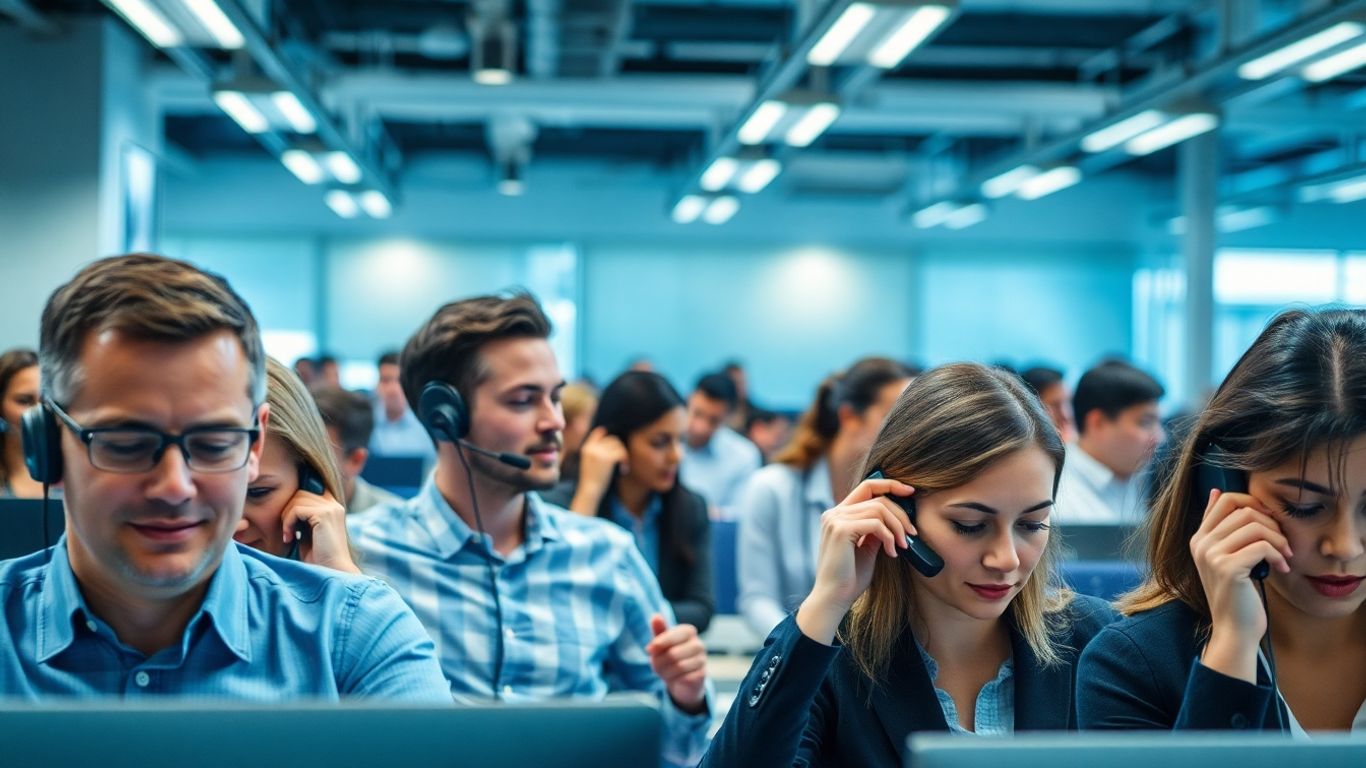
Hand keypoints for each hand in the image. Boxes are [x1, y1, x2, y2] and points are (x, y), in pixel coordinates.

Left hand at [282, 488, 360, 573]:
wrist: (331, 572)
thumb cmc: (318, 557)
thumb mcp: (308, 531)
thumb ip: (303, 516)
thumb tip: (285, 504)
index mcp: (332, 507)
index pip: (307, 491)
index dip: (294, 504)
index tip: (289, 524)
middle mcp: (334, 504)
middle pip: (300, 493)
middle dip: (288, 511)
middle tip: (287, 531)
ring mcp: (331, 508)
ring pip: (297, 499)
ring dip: (286, 518)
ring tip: (288, 536)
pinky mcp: (324, 515)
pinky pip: (296, 509)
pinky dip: (288, 523)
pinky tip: (290, 538)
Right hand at [568, 427, 628, 515]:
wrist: (589, 491)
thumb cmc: (591, 480)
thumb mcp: (589, 462)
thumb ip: (596, 452)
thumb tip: (612, 443)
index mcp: (586, 448)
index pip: (599, 432)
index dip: (608, 435)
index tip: (615, 444)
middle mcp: (592, 447)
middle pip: (612, 439)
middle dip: (619, 448)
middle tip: (622, 460)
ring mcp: (599, 452)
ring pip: (618, 445)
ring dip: (624, 455)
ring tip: (623, 466)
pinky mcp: (608, 458)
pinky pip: (621, 453)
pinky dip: (625, 461)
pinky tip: (624, 469)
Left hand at [646, 615, 707, 714]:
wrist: (681, 680)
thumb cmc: (669, 657)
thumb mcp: (661, 643)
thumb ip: (659, 630)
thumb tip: (656, 616)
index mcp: (688, 631)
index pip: (673, 635)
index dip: (660, 643)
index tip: (649, 650)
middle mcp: (698, 644)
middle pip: (673, 654)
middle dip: (659, 662)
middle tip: (655, 665)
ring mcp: (702, 660)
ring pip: (678, 667)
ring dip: (665, 672)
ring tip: (665, 672)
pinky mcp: (702, 675)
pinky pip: (684, 678)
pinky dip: (675, 680)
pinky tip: (675, 678)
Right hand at [795, 477, 914, 644]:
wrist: (834, 598)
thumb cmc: (850, 578)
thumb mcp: (867, 548)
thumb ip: (876, 530)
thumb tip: (897, 517)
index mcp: (838, 515)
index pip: (867, 487)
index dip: (890, 485)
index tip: (910, 492)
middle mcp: (834, 513)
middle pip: (878, 497)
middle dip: (901, 514)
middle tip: (912, 534)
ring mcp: (835, 519)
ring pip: (879, 509)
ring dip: (897, 528)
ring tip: (902, 547)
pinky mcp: (840, 529)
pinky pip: (875, 523)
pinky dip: (889, 537)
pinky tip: (891, 553)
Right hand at [1191, 488, 1292, 682]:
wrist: (1234, 630)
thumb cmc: (1237, 595)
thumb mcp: (1225, 557)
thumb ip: (1220, 528)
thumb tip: (1216, 492)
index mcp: (1199, 538)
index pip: (1225, 499)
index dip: (1254, 504)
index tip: (1270, 523)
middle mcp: (1201, 544)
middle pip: (1243, 510)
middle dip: (1272, 523)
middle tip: (1284, 543)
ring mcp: (1211, 555)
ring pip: (1254, 525)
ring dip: (1278, 539)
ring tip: (1285, 555)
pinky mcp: (1227, 568)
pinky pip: (1261, 546)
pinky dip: (1278, 555)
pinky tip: (1281, 567)